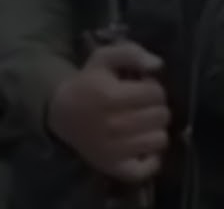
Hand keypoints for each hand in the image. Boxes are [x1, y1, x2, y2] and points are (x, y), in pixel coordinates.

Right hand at [47, 42, 168, 183]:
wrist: (62, 113)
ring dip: (154, 129)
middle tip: (140, 105)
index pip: (156, 93)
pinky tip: (141, 145)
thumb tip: (157, 64)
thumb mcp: (103, 58)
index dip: (152, 87)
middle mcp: (113, 125)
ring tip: (141, 123)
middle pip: (161, 116)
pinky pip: (148, 169)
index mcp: (109, 96)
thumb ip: (131, 53)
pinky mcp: (114, 168)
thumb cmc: (88, 83)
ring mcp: (114, 150)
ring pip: (160, 140)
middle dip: (155, 107)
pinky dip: (150, 158)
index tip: (140, 87)